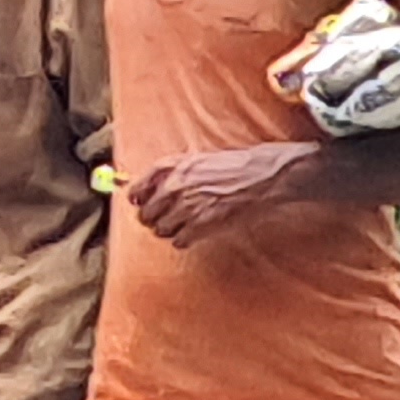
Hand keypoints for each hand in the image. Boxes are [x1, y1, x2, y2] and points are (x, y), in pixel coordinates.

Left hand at [124, 140, 318, 244]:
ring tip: (180, 227)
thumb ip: (172, 171)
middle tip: (161, 220)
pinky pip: (179, 240)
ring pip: (160, 229)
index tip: (137, 203)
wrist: (263, 175)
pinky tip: (193, 234)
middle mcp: (175, 187)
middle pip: (146, 213)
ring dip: (167, 230)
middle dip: (152, 218)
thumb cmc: (235, 165)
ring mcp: (187, 207)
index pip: (137, 187)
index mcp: (172, 167)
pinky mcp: (202, 224)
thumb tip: (148, 185)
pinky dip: (183, 240)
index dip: (136, 198)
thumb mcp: (198, 159)